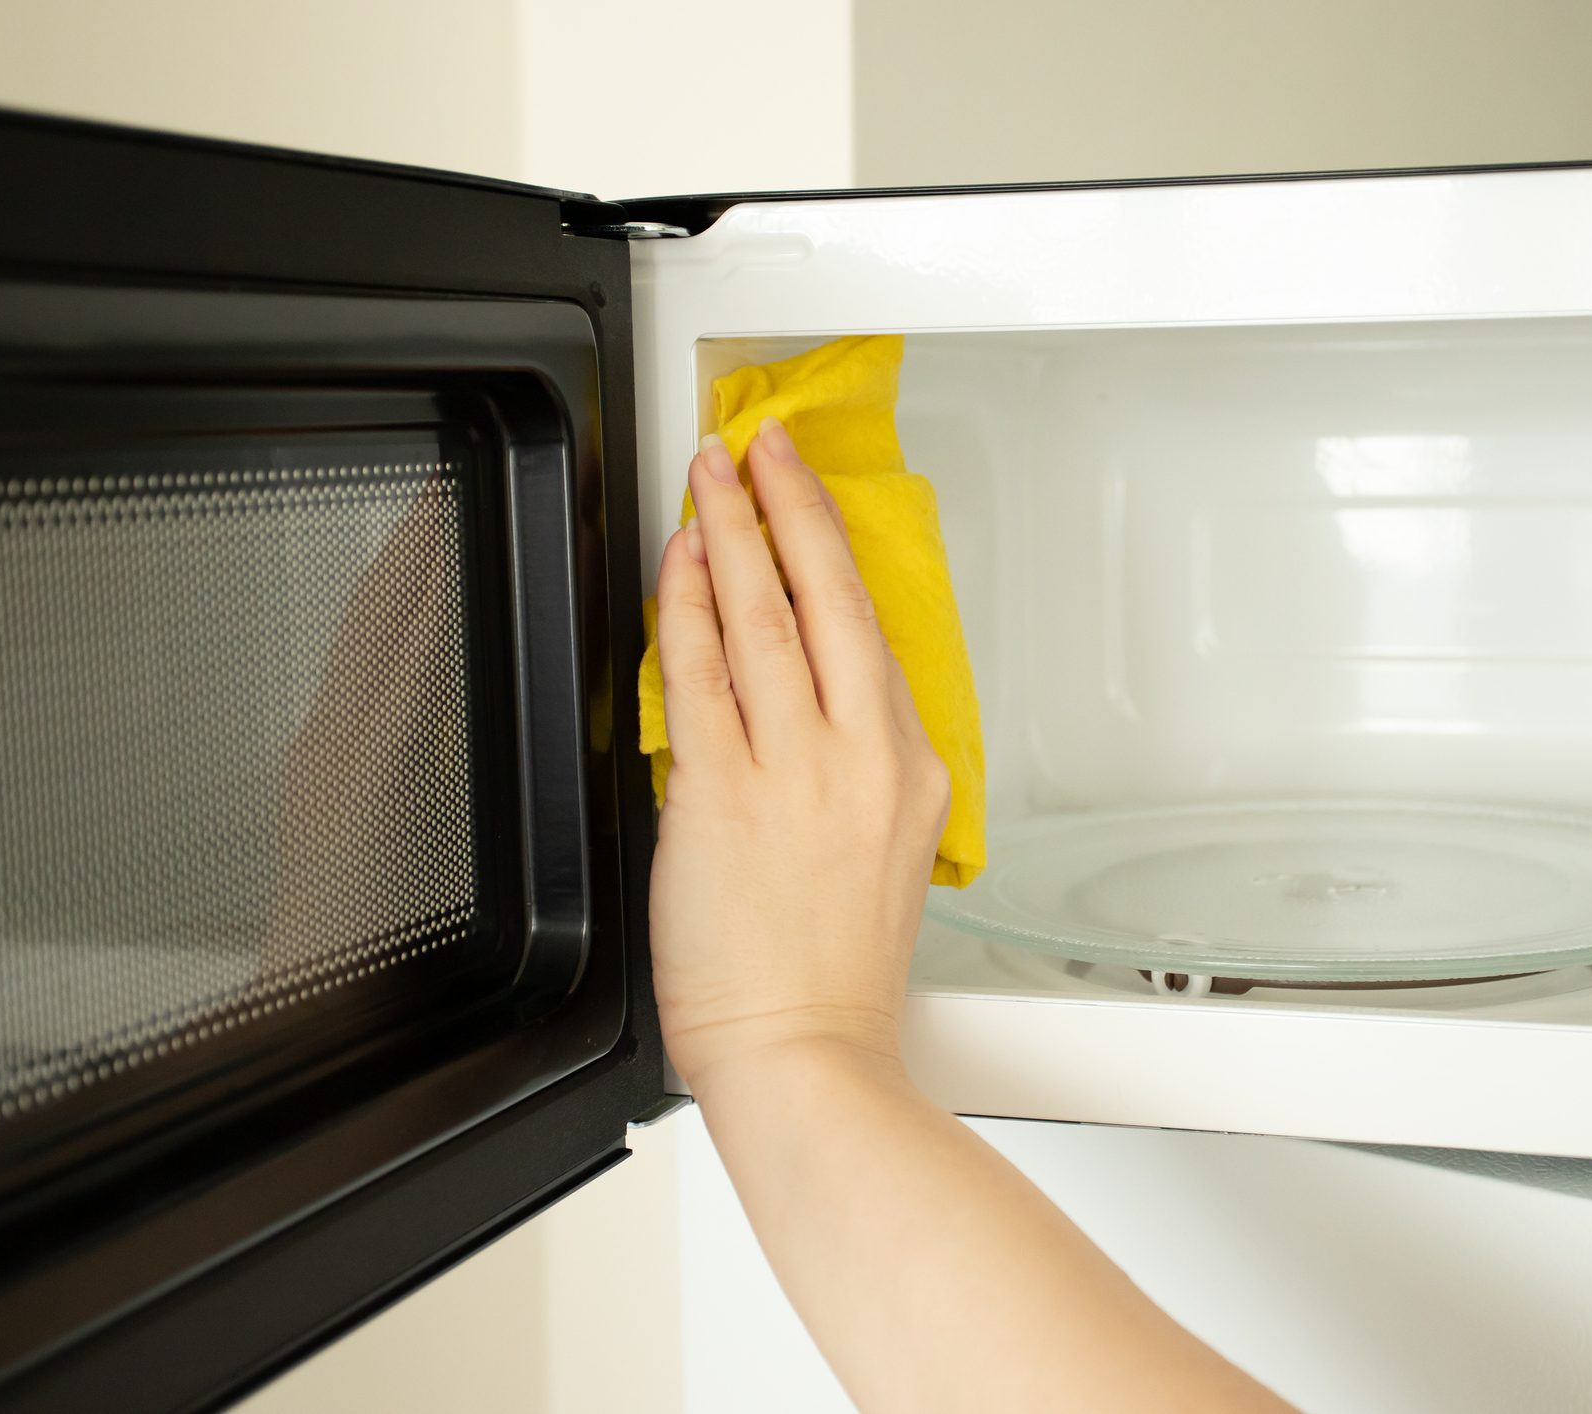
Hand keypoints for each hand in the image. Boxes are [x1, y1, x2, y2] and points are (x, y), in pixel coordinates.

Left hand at [648, 418, 949, 1092]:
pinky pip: (700, 672)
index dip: (831, 550)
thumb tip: (795, 703)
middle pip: (828, 596)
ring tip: (709, 475)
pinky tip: (680, 560)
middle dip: (789, 503)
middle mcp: (864, 755)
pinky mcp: (723, 794)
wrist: (805, 1056)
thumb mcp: (886, 856)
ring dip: (732, 529)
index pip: (869, 631)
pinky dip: (689, 603)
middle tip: (762, 442)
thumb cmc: (832, 977)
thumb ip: (851, 770)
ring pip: (763, 615)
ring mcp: (796, 769)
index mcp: (912, 769)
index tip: (807, 501)